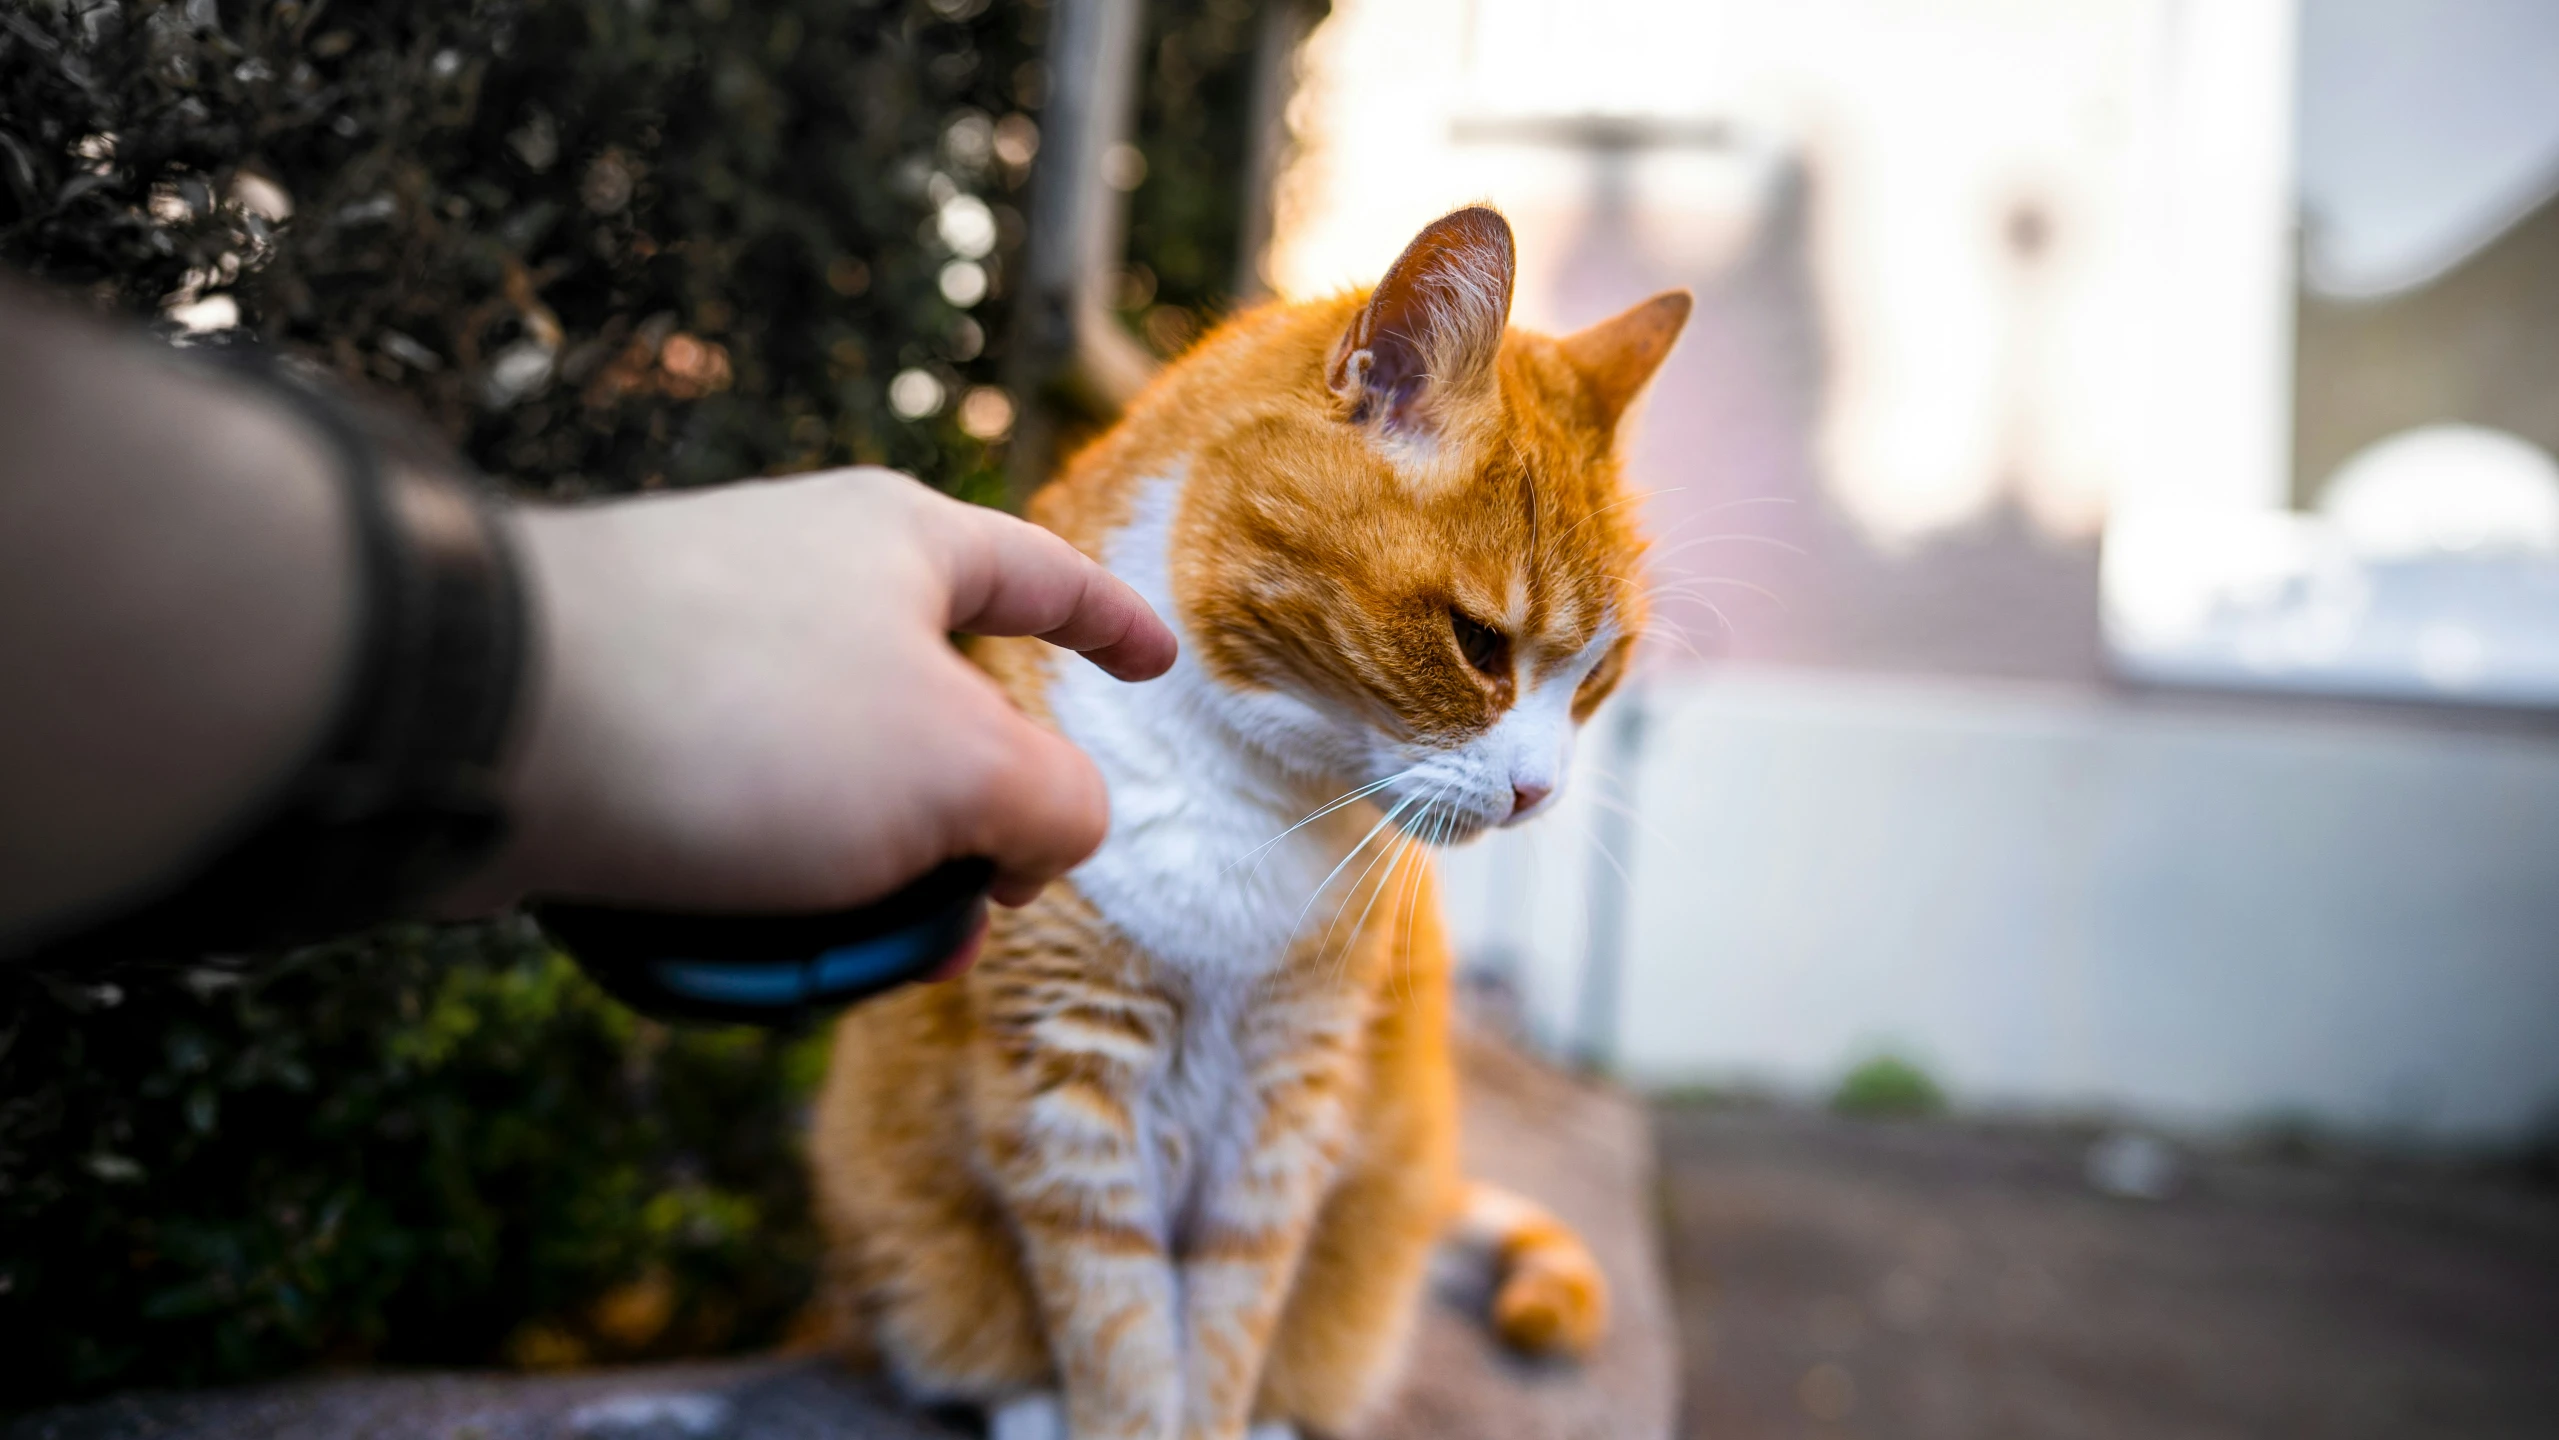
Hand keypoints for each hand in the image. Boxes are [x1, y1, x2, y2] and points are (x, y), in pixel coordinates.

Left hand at [449, 468, 1173, 914]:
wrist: (485, 722)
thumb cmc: (750, 720)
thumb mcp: (967, 773)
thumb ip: (1056, 807)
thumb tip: (1036, 837)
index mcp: (900, 542)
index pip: (1043, 573)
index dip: (1114, 624)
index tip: (1158, 666)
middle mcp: (800, 574)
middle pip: (936, 712)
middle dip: (968, 831)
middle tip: (969, 917)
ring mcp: (701, 643)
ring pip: (832, 785)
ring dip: (861, 881)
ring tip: (838, 957)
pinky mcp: (619, 717)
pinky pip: (732, 812)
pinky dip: (760, 883)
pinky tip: (737, 940)